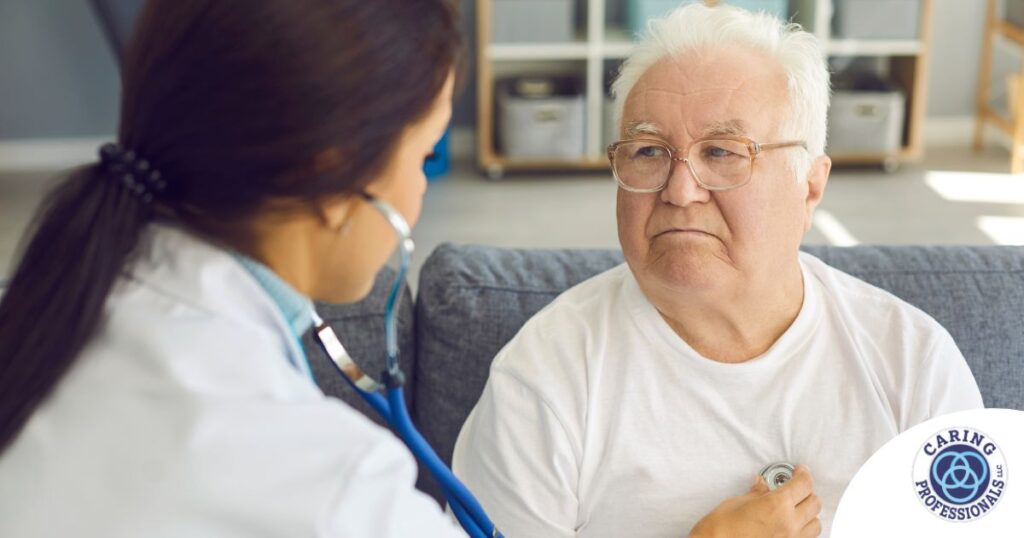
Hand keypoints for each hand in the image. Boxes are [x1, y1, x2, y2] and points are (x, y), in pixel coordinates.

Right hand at [688, 464, 821, 537]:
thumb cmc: (721, 528)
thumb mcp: (737, 502)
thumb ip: (756, 493)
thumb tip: (762, 485)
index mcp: (777, 505)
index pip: (803, 484)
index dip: (803, 474)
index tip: (799, 471)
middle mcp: (789, 524)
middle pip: (814, 503)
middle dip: (807, 492)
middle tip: (794, 488)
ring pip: (815, 524)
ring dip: (808, 513)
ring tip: (795, 508)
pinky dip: (803, 529)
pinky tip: (789, 525)